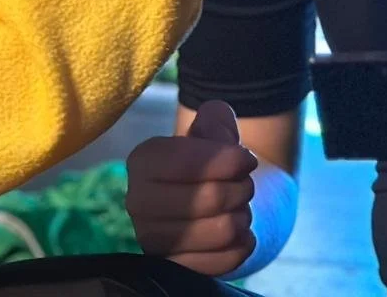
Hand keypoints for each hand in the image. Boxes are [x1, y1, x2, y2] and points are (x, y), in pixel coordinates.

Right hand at [127, 101, 259, 275]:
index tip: (247, 159)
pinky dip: (243, 244)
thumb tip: (216, 123)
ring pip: (221, 230)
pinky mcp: (174, 268)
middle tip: (245, 186)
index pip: (186, 162)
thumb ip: (216, 118)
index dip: (227, 160)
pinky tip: (239, 233)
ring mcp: (152, 240)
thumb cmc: (212, 164)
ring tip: (240, 209)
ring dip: (243, 217)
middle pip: (209, 198)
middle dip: (241, 189)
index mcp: (142, 160)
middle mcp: (138, 201)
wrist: (216, 206)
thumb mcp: (213, 132)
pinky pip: (224, 260)